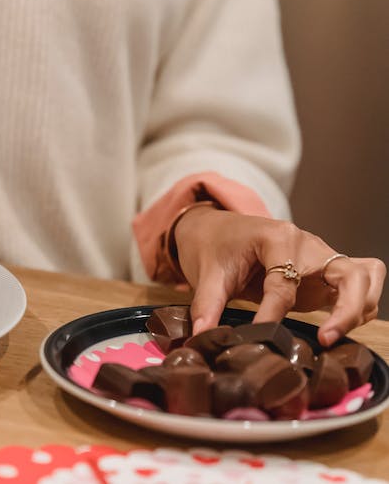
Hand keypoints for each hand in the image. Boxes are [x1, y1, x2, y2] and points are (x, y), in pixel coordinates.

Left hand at [174, 207, 385, 346]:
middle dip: (347, 309)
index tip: (261, 335)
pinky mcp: (324, 272)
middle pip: (350, 274)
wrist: (213, 228)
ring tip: (331, 337)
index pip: (285, 282)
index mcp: (278, 237)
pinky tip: (338, 327)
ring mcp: (321, 256)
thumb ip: (207, 305)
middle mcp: (308, 244)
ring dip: (358, 308)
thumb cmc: (212, 246)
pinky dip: (359, 304)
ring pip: (364, 278)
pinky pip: (360, 282)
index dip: (272, 314)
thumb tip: (203, 337)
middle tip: (326, 338)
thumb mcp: (206, 274)